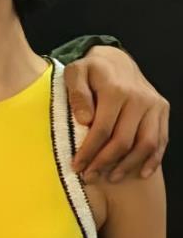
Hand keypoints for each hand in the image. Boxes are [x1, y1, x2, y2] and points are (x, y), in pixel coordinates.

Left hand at [64, 46, 168, 181]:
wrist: (116, 59)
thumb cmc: (91, 70)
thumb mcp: (75, 73)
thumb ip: (77, 94)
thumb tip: (84, 120)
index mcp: (115, 89)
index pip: (102, 130)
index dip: (89, 151)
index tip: (77, 166)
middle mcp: (139, 98)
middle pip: (124, 141)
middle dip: (105, 163)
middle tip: (89, 176)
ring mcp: (154, 104)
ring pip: (145, 144)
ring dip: (128, 166)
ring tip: (111, 178)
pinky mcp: (163, 109)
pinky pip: (161, 140)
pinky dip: (152, 160)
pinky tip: (141, 173)